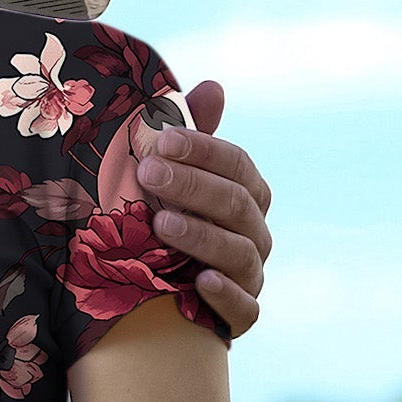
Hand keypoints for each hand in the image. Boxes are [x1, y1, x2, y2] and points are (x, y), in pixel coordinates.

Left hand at [139, 81, 271, 337]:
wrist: (159, 289)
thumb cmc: (166, 216)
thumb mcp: (171, 175)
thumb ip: (189, 134)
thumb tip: (213, 86)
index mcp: (245, 192)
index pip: (236, 164)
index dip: (202, 149)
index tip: (159, 139)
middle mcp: (254, 232)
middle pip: (236, 204)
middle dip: (192, 186)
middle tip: (147, 173)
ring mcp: (250, 274)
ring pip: (239, 253)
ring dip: (201, 237)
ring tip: (161, 224)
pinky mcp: (240, 314)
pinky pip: (245, 309)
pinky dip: (226, 295)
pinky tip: (199, 282)